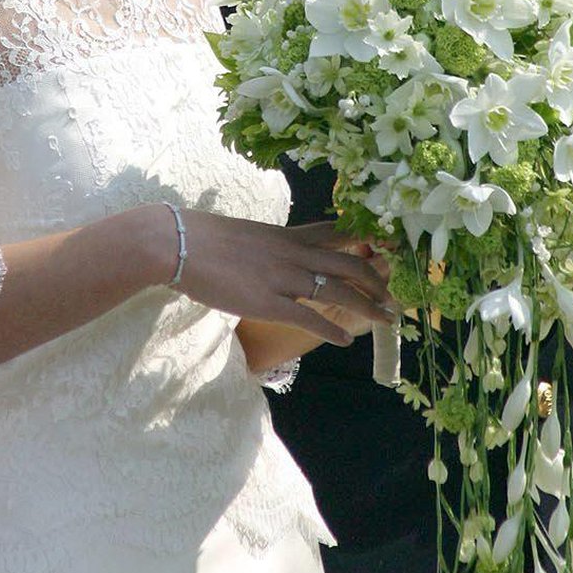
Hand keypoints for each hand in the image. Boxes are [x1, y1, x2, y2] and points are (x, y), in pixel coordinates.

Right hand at [181, 212, 396, 346]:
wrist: (179, 244)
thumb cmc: (205, 239)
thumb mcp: (248, 234)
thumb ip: (270, 246)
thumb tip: (275, 256)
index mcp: (287, 235)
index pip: (336, 232)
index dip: (365, 240)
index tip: (386, 247)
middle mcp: (292, 253)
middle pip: (348, 263)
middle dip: (376, 280)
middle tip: (393, 295)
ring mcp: (282, 277)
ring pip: (338, 290)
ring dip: (367, 306)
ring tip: (386, 318)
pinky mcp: (268, 302)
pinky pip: (309, 317)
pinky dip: (331, 330)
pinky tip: (346, 341)